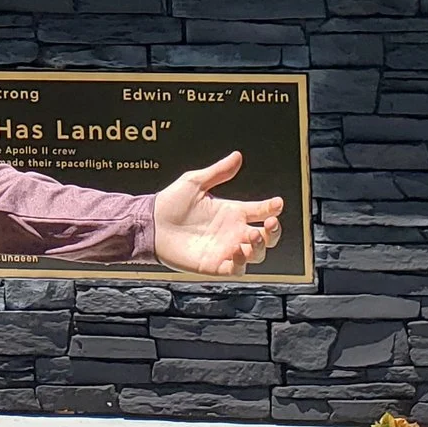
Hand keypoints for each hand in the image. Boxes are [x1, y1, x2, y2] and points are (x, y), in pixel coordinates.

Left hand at [151, 151, 284, 276]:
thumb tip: (237, 156)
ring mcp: (225, 250)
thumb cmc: (170, 203)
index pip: (261, 211)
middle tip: (271, 223)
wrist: (150, 224)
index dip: (272, 208)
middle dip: (274, 232)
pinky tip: (236, 251)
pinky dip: (241, 263)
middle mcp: (233, 232)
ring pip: (256, 254)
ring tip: (251, 236)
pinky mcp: (214, 265)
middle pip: (266, 237)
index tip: (277, 202)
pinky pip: (236, 270)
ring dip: (259, 247)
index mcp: (232, 212)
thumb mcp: (194, 182)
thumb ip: (218, 172)